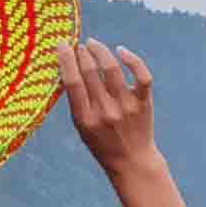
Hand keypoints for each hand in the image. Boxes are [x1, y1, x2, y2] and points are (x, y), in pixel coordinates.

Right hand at [59, 39, 159, 175]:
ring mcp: (126, 106)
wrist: (132, 162)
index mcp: (85, 119)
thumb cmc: (102, 143)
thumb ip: (76, 101)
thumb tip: (68, 67)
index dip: (66, 59)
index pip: (72, 82)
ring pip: (112, 68)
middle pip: (90, 72)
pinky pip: (141, 75)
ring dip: (100, 50)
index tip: (62, 45)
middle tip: (78, 45)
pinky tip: (121, 50)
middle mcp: (105, 111)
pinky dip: (132, 59)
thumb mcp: (81, 127)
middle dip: (82, 53)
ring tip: (93, 44)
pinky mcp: (143, 103)